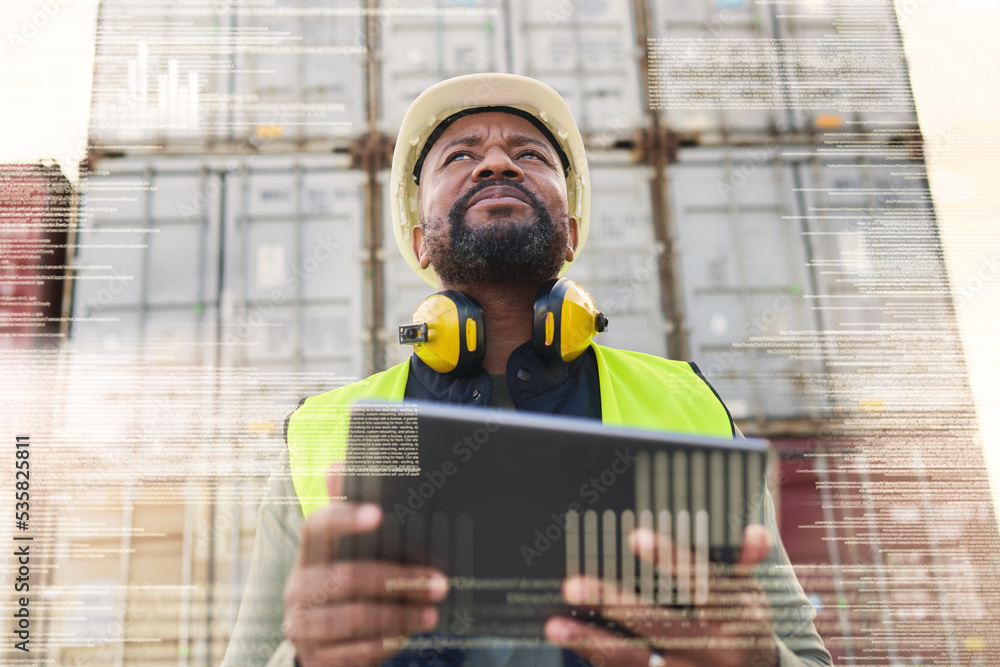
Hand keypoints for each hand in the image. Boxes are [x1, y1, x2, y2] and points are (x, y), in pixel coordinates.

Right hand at [282, 466, 449, 666]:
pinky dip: (382, 645)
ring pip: (353, 618)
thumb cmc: (342, 586)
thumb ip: (344, 511)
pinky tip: (405, 638)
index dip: (344, 519)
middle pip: (346, 578)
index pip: (317, 528)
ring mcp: (302, 626)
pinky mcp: (313, 658)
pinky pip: (351, 652)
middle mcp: (298, 588)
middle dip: (397, 580)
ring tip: (430, 613)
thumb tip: (339, 464)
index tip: (378, 514)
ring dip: (398, 616)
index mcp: (308, 555)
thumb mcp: (341, 552)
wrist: (320, 645)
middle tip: (438, 583)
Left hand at [544, 524, 777, 666]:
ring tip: (555, 625)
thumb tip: (755, 532)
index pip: (702, 583)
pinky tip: (573, 643)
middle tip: (574, 584)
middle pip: (658, 625)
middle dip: (614, 604)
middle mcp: (713, 650)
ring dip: (592, 641)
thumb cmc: (746, 631)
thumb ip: (744, 566)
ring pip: (636, 659)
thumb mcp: (752, 599)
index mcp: (735, 618)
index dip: (670, 559)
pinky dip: (600, 659)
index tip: (635, 536)